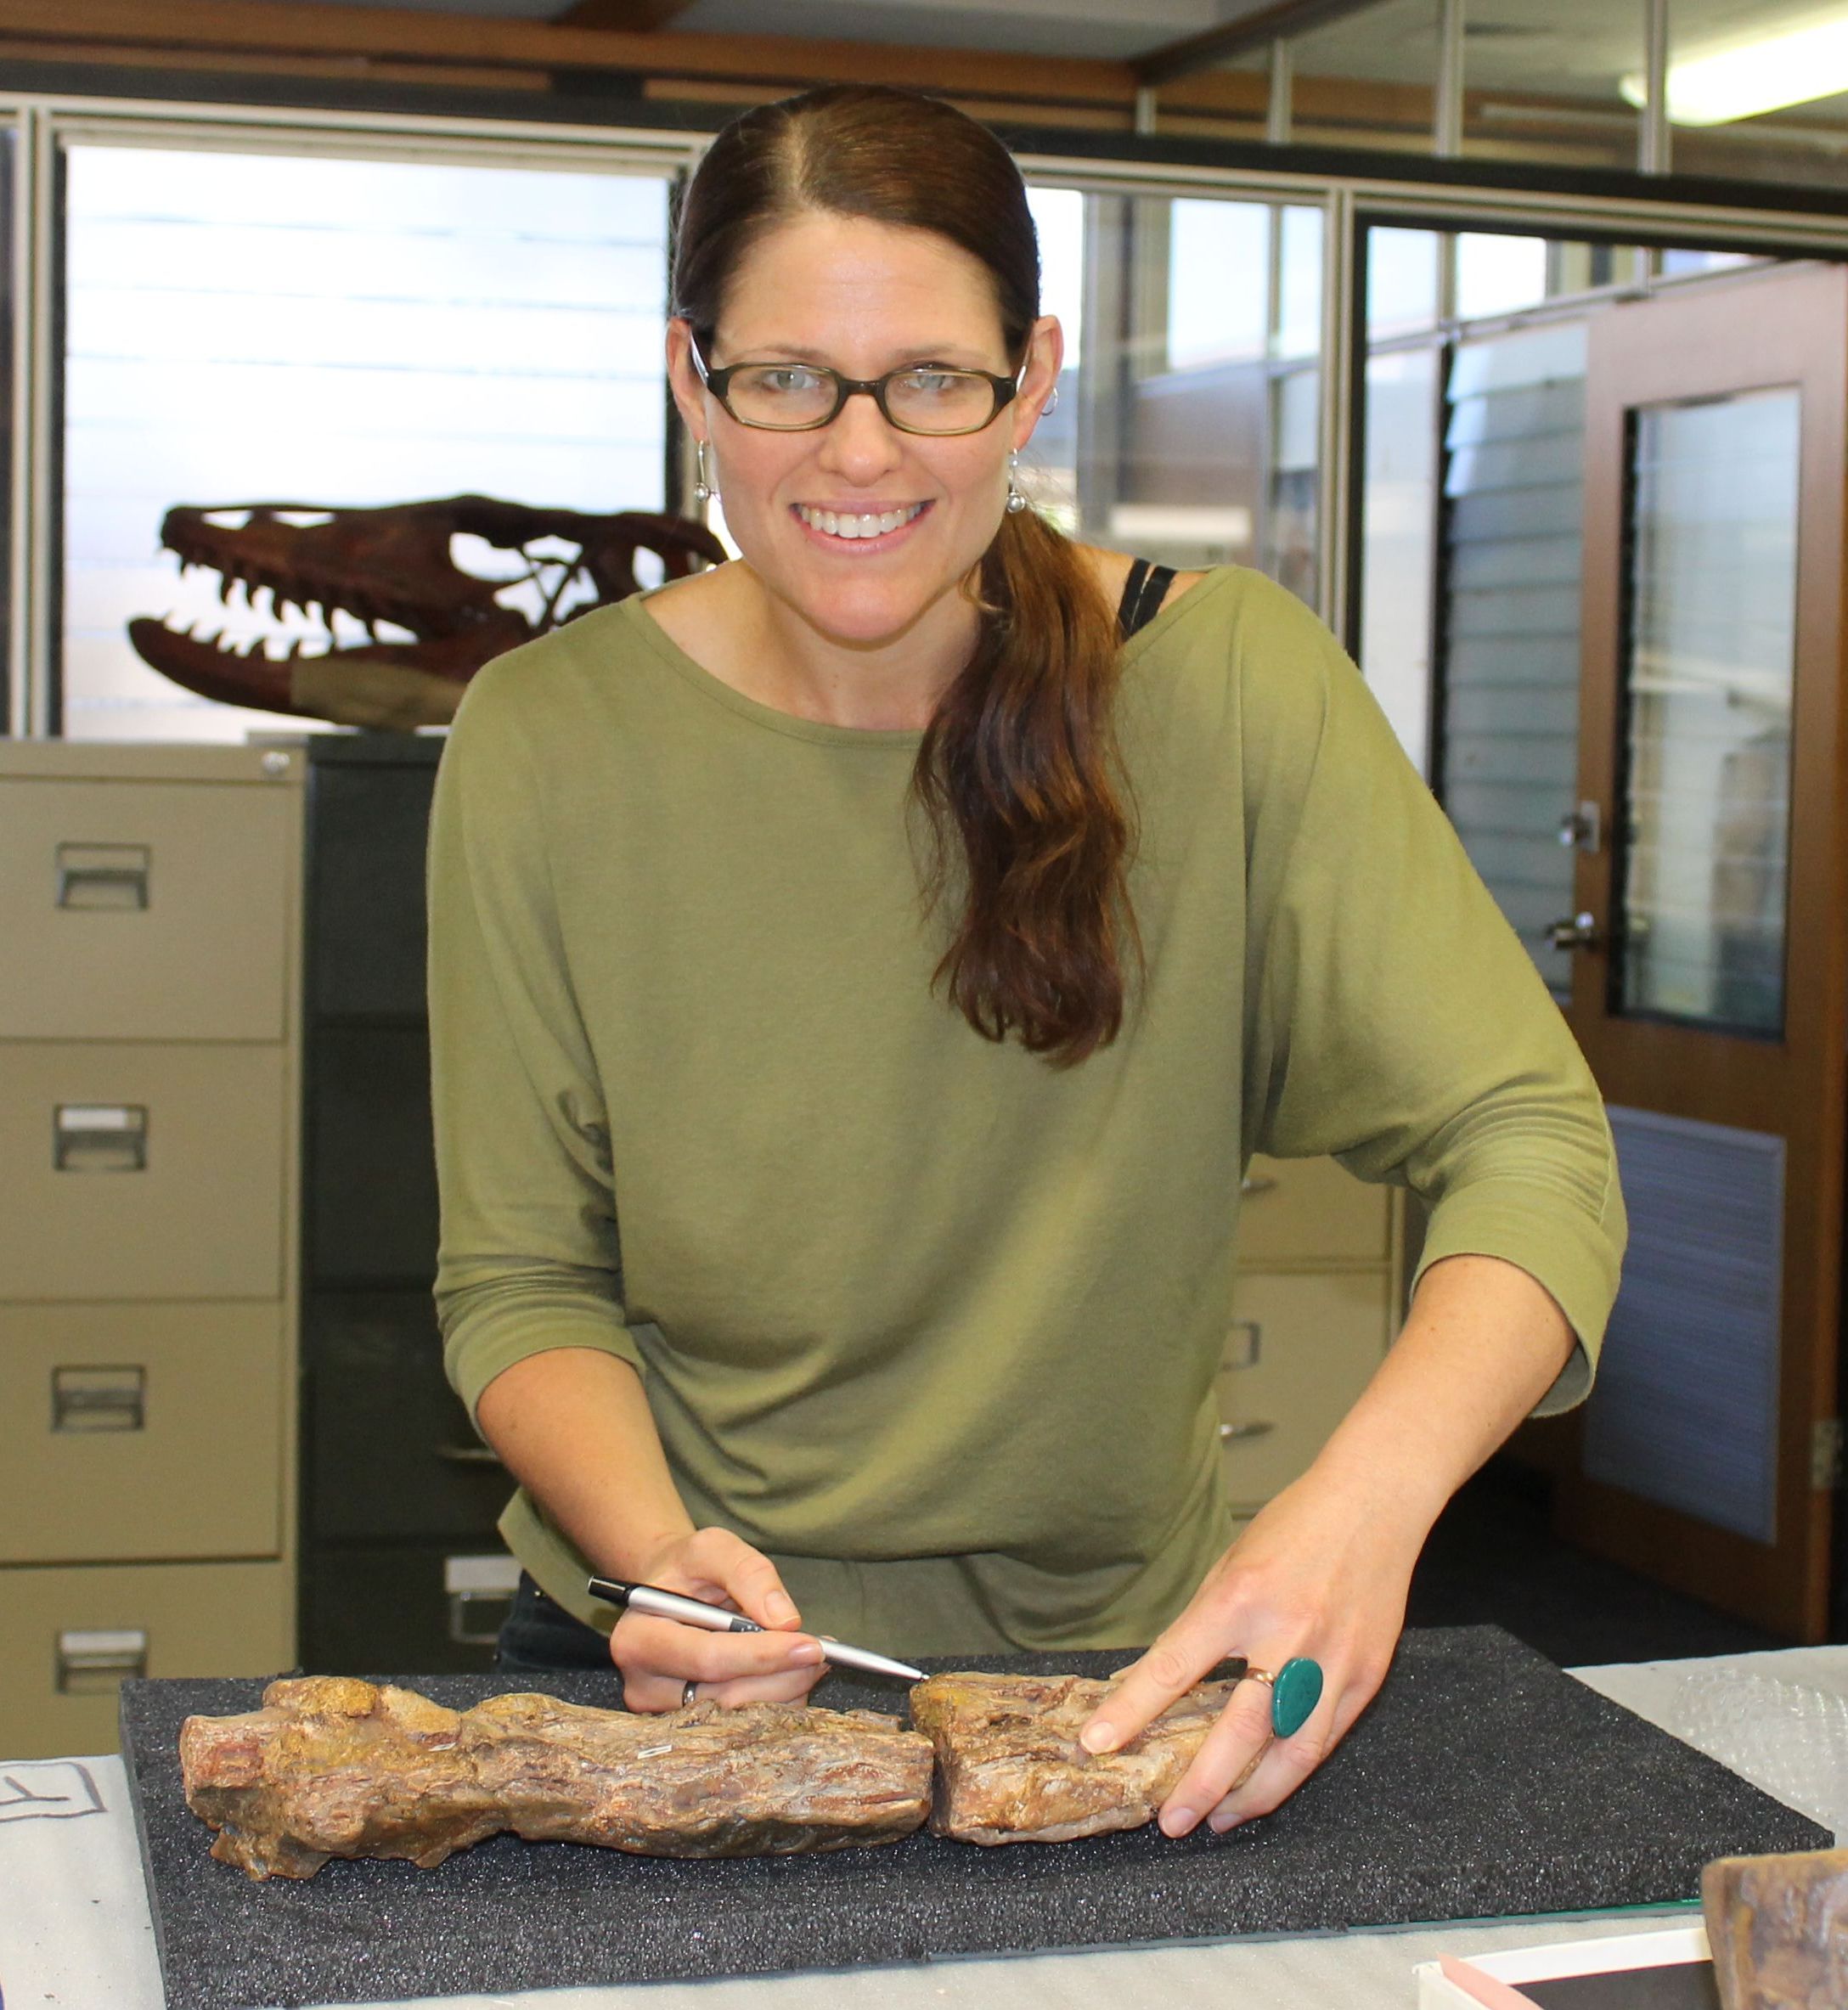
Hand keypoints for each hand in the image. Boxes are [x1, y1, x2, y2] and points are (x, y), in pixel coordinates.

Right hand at [610, 1526, 827, 1711]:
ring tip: (808, 1656)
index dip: (763, 1655)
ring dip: (785, 1689)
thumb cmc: (688, 1569)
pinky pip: (743, 1724)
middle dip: (783, 1675)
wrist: (669, 1592)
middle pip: (726, 1698)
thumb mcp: (713, 1547)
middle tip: (820, 1651)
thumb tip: (786, 1621)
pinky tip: (790, 1671)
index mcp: (639, 1638)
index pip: (708, 1659)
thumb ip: (748, 1573)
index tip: (809, 1645)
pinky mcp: (688, 1729)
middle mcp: (644, 1686)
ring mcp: (664, 1714)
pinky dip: (777, 1700)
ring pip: (740, 1717)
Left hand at [1076, 1465, 1426, 1835]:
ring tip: (1221, 1819)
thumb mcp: (1230, 1564)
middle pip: (1240, 1731)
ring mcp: (1335, 1660)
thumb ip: (1202, 1626)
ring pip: (1293, 1753)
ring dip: (1254, 1796)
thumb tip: (1161, 1680)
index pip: (1173, 1666)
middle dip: (1202, 1785)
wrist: (1374, 1503)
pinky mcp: (1368, 1674)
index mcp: (1240, 1597)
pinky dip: (1295, 1767)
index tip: (1098, 1743)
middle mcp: (1289, 1634)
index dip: (1132, 1711)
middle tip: (1171, 1823)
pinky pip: (1327, 1737)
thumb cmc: (1293, 1526)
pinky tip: (1271, 1783)